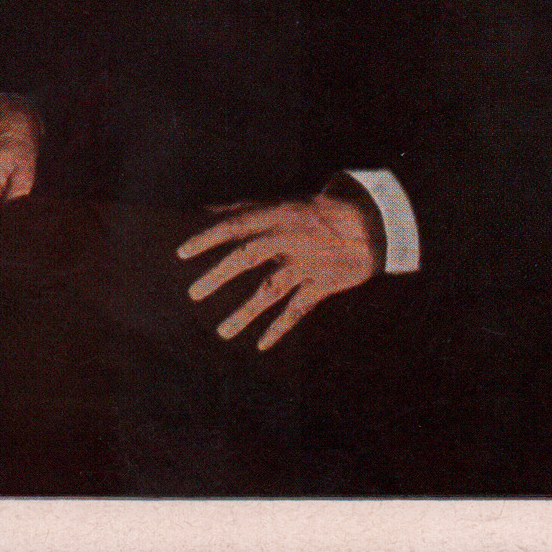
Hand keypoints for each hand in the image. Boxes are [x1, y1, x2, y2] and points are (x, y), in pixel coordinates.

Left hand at [175, 193, 379, 350]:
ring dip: (245, 312)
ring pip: (271, 289)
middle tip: (193, 294)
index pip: (235, 224)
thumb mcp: (284, 206)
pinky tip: (261, 344)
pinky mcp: (323, 284)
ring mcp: (307, 263)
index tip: (181, 253)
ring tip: (222, 332)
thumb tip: (207, 211)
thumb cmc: (317, 214)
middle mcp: (290, 238)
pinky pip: (298, 309)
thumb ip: (246, 210)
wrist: (371, 223)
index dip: (207, 237)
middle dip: (218, 274)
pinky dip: (280, 328)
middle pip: (248, 256)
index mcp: (277, 216)